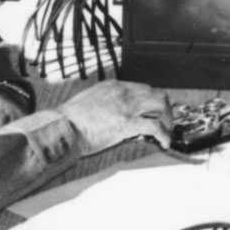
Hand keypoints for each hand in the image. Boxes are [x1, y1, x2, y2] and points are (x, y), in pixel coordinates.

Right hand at [59, 79, 173, 152]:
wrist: (62, 127)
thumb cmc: (70, 119)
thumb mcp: (89, 101)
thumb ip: (105, 103)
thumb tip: (112, 114)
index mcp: (114, 86)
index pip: (143, 88)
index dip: (152, 101)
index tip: (155, 111)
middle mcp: (123, 92)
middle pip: (156, 93)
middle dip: (165, 108)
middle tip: (166, 121)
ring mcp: (127, 107)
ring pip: (161, 105)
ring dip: (167, 119)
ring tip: (167, 132)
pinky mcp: (127, 123)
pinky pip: (155, 126)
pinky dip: (164, 134)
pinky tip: (164, 142)